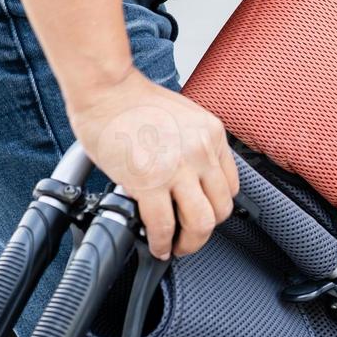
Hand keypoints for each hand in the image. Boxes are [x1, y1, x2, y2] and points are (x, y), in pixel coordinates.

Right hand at [66, 71, 238, 259]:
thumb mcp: (183, 117)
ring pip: (201, 223)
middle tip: (190, 237)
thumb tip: (189, 178)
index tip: (202, 213)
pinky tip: (156, 245)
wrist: (106, 89)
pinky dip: (161, 242)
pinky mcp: (149, 181)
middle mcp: (201, 151)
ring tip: (175, 247)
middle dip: (205, 230)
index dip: (215, 206)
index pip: (230, 185)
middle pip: (221, 209)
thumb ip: (193, 146)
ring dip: (189, 243)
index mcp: (212, 134)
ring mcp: (177, 168)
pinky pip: (163, 225)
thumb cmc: (133, 101)